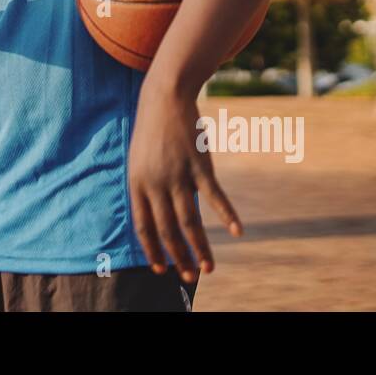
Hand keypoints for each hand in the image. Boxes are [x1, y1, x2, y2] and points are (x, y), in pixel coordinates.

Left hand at [127, 81, 243, 282]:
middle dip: (179, 257)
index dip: (153, 250)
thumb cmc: (153, 131)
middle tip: (190, 278)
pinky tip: (237, 231)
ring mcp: (177, 174)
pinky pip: (213, 196)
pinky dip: (227, 215)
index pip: (144, 226)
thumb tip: (163, 216)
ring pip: (189, 220)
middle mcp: (156, 183)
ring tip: (209, 268)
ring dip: (200, 247)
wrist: (164, 97)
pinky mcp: (199, 165)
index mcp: (138, 184)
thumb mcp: (141, 161)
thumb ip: (150, 188)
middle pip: (167, 229)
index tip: (161, 270)